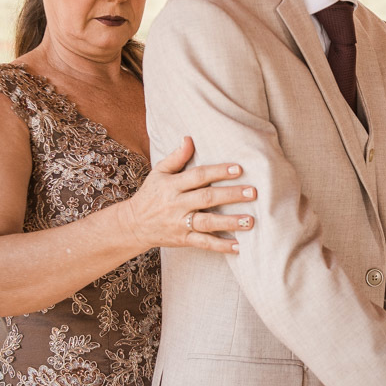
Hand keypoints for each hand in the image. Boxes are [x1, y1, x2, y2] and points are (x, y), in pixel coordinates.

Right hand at [122, 136, 256, 252]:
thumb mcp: (158, 173)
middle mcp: (177, 204)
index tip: (239, 169)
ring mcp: (180, 223)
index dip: (218, 171)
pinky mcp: (183, 240)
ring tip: (250, 220)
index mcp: (172, 185)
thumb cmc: (151, 194)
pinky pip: (204, 243)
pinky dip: (221, 246)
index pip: (198, 176)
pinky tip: (239, 246)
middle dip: (231, 195)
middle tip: (253, 192)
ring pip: (207, 223)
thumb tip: (189, 139)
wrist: (133, 225)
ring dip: (230, 222)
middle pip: (206, 198)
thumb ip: (176, 157)